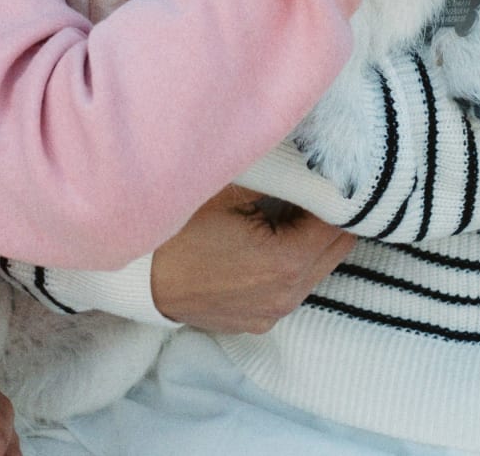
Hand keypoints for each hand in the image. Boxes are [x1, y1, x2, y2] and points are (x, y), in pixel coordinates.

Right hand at [150, 185, 353, 332]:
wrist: (140, 278)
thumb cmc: (181, 230)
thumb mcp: (229, 189)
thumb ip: (277, 176)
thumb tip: (308, 158)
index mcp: (287, 260)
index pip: (338, 223)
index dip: (338, 195)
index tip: (333, 172)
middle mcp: (288, 294)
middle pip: (335, 249)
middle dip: (331, 217)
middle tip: (317, 186)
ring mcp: (272, 313)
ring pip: (316, 269)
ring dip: (312, 241)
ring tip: (292, 210)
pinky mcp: (257, 321)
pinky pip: (292, 287)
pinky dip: (293, 263)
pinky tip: (271, 240)